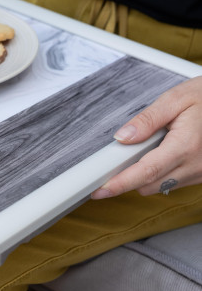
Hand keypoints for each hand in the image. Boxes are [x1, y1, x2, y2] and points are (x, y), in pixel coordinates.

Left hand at [91, 76, 201, 198]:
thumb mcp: (175, 99)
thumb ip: (147, 119)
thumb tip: (122, 137)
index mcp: (185, 146)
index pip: (145, 172)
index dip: (119, 183)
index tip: (99, 190)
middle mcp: (195, 166)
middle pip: (148, 184)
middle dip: (127, 177)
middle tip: (114, 161)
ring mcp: (201, 173)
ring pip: (160, 185)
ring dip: (144, 174)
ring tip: (148, 147)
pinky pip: (173, 182)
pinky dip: (160, 172)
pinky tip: (162, 152)